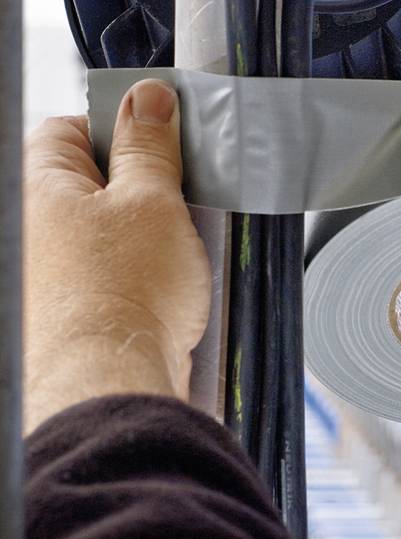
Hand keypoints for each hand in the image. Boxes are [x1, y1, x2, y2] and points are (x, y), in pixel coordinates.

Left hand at [24, 80, 210, 431]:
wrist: (112, 381)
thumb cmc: (124, 294)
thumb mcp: (152, 200)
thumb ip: (149, 146)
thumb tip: (147, 99)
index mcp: (35, 186)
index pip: (71, 128)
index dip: (123, 131)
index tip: (160, 143)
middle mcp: (30, 228)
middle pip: (90, 183)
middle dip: (140, 189)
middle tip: (175, 202)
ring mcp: (47, 273)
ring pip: (104, 231)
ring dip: (144, 235)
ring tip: (172, 253)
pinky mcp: (72, 309)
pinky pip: (110, 272)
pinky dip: (139, 274)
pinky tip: (162, 288)